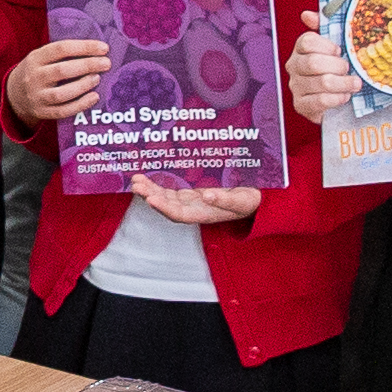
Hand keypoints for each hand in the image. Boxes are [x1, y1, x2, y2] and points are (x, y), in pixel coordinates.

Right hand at [9, 36, 108, 126]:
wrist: (15, 94)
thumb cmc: (38, 71)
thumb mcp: (42, 57)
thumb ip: (63, 54)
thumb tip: (96, 51)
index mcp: (35, 58)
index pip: (61, 49)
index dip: (84, 47)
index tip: (103, 48)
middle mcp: (34, 77)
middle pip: (62, 70)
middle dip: (87, 66)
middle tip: (106, 64)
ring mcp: (37, 96)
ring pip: (61, 94)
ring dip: (83, 86)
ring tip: (97, 78)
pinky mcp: (42, 112)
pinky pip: (63, 111)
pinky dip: (80, 105)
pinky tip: (94, 97)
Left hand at [131, 181, 257, 229]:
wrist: (256, 201)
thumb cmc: (251, 201)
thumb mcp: (242, 201)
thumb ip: (225, 200)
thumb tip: (207, 196)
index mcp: (205, 214)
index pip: (179, 214)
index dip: (164, 208)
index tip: (150, 199)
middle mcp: (194, 209)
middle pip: (168, 205)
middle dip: (151, 196)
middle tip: (136, 184)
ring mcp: (192, 201)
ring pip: (166, 197)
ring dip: (151, 189)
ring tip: (136, 179)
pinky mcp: (192, 193)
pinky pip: (171, 190)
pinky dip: (159, 184)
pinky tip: (148, 176)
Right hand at [280, 19, 353, 124]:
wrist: (333, 101)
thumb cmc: (334, 69)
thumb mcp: (333, 47)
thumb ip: (324, 27)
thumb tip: (307, 14)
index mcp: (300, 49)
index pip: (307, 41)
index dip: (327, 46)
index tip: (339, 51)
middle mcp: (294, 66)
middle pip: (314, 63)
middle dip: (338, 66)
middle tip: (349, 69)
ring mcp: (296, 86)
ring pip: (321, 82)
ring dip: (343, 83)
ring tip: (354, 84)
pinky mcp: (301, 105)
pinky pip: (320, 100)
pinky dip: (338, 98)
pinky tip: (345, 96)